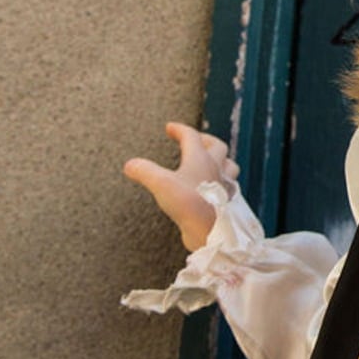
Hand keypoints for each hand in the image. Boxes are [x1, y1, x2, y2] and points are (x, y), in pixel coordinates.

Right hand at [123, 122, 239, 250]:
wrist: (210, 230)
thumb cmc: (189, 203)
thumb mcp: (161, 184)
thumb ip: (144, 171)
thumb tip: (130, 164)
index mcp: (201, 159)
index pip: (191, 136)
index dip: (179, 129)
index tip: (169, 127)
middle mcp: (216, 169)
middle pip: (217, 146)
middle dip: (205, 140)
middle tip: (195, 140)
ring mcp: (223, 185)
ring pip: (229, 165)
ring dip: (221, 160)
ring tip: (210, 161)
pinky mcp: (225, 202)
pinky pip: (227, 186)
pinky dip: (221, 181)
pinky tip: (213, 188)